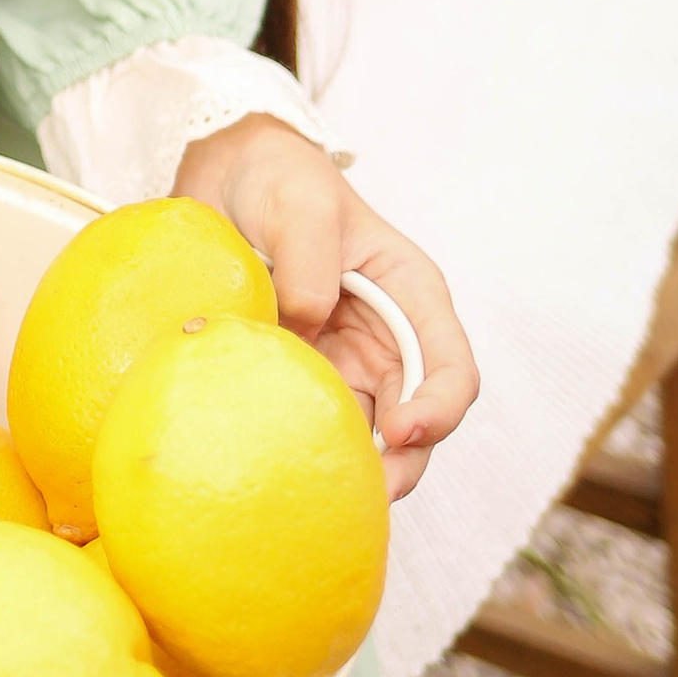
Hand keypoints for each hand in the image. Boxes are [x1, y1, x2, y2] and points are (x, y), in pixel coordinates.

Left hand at [173, 113, 478, 498]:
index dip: (438, 409)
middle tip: (364, 499)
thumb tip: (307, 323)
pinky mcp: (299, 374)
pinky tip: (275, 467)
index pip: (451, 368)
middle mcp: (387, 339)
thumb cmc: (279, 180)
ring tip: (315, 497)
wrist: (226, 177)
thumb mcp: (300, 203)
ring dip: (349, 466)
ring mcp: (344, 363)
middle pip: (416, 422)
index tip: (402, 432)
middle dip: (400, 465)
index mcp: (411, 296)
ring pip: (364, 435)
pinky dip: (301, 445)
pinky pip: (310, 422)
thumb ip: (309, 260)